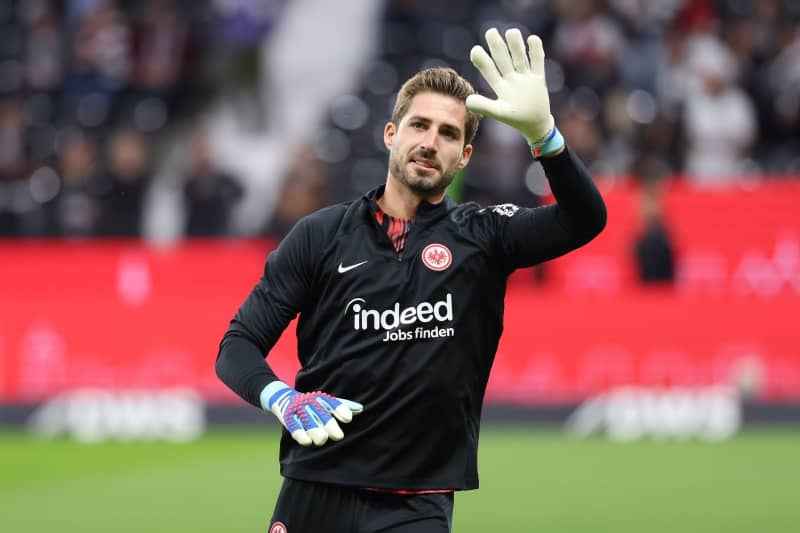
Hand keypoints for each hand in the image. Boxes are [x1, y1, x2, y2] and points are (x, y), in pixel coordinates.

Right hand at [261, 381, 362, 445]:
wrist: (283, 397)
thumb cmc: (311, 403)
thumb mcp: (326, 403)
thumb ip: (342, 406)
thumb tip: (361, 409)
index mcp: (321, 399)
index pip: (332, 403)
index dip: (340, 410)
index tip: (348, 419)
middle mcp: (310, 403)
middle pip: (321, 414)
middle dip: (329, 425)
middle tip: (339, 436)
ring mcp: (299, 411)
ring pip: (308, 422)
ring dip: (315, 431)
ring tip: (323, 439)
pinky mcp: (288, 419)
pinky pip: (294, 428)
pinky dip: (300, 435)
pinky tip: (307, 442)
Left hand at [466, 28, 554, 144]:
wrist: (535, 124)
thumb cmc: (516, 119)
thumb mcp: (499, 113)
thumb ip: (484, 106)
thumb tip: (467, 101)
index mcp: (500, 86)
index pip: (489, 69)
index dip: (482, 60)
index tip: (475, 50)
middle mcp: (511, 78)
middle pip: (503, 58)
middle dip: (497, 45)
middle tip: (490, 32)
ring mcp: (524, 77)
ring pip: (519, 57)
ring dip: (515, 45)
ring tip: (511, 32)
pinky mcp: (538, 78)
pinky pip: (537, 61)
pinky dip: (535, 50)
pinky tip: (532, 39)